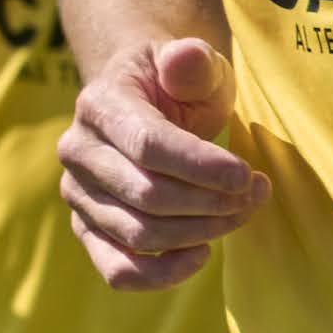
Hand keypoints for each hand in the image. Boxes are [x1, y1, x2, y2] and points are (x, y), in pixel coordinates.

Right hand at [61, 36, 265, 286]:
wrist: (144, 105)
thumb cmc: (177, 87)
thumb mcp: (193, 65)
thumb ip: (192, 60)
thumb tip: (186, 57)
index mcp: (99, 105)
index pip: (148, 145)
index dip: (202, 167)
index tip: (249, 176)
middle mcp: (77, 151)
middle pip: (148, 195)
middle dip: (212, 202)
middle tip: (255, 194)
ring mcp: (78, 194)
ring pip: (139, 234)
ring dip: (201, 232)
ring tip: (238, 213)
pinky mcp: (87, 228)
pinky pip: (116, 269)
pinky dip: (162, 274)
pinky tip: (201, 254)